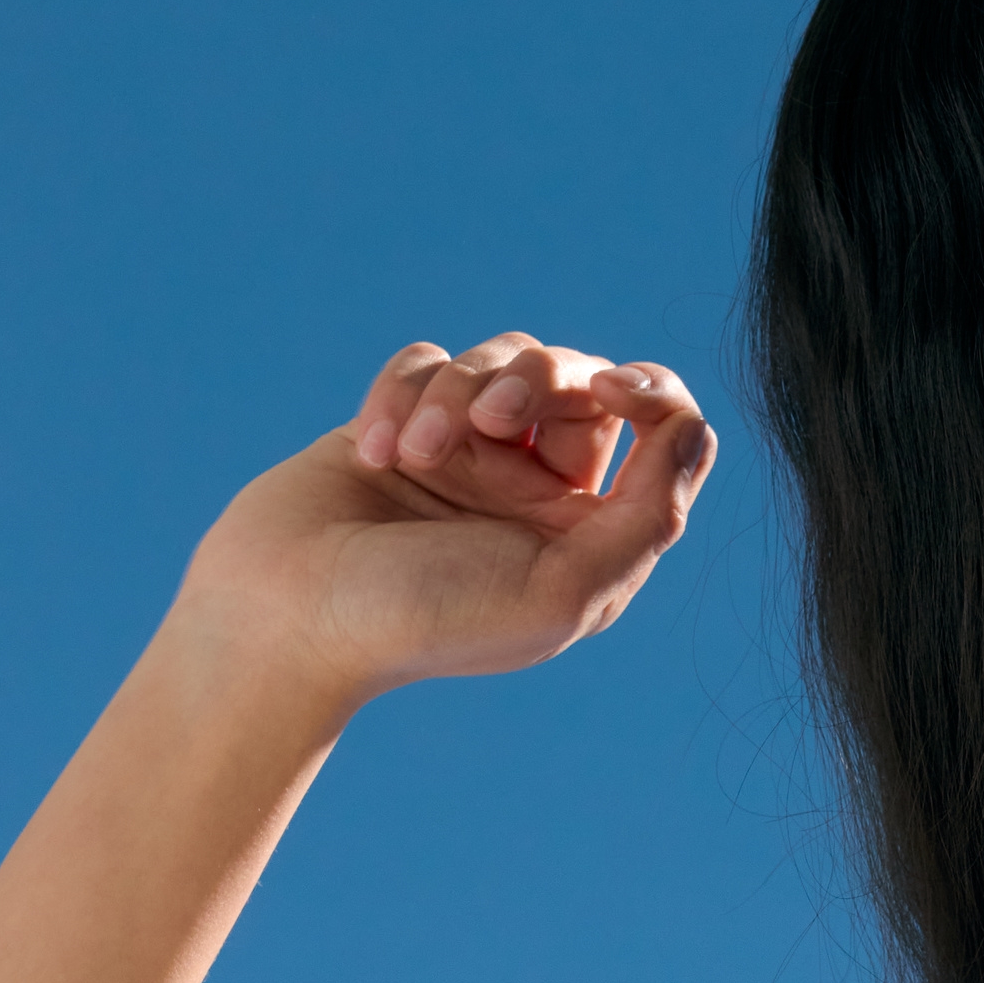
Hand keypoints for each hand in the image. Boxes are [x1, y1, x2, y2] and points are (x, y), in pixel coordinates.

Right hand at [176, 334, 716, 710]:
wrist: (285, 622)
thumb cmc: (426, 620)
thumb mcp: (562, 593)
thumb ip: (648, 518)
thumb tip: (698, 430)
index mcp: (590, 531)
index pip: (660, 433)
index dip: (654, 393)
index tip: (619, 393)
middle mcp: (537, 487)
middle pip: (580, 378)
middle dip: (541, 379)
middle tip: (491, 420)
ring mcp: (467, 452)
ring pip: (503, 360)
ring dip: (459, 390)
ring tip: (419, 454)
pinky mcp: (400, 422)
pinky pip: (426, 362)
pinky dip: (401, 395)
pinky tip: (374, 453)